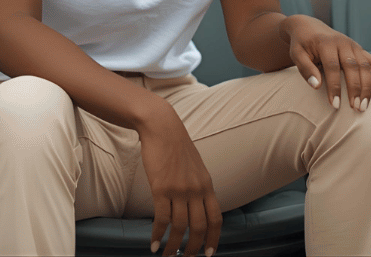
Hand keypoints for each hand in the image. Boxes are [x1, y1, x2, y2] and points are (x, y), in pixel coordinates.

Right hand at [137, 105, 221, 256]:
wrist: (161, 127)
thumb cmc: (176, 145)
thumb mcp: (196, 167)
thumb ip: (198, 186)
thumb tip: (197, 206)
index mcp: (207, 185)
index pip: (216, 218)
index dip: (214, 238)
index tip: (208, 253)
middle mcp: (196, 190)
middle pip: (199, 227)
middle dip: (193, 248)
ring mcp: (179, 190)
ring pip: (180, 227)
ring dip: (173, 246)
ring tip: (166, 256)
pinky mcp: (161, 188)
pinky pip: (162, 218)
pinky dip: (157, 234)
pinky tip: (153, 243)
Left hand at [283, 14, 370, 112]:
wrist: (308, 27)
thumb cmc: (301, 43)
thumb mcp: (296, 54)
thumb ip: (305, 69)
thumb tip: (316, 85)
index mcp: (326, 43)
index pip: (332, 67)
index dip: (335, 87)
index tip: (335, 104)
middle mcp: (342, 43)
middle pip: (353, 67)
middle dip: (356, 89)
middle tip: (356, 108)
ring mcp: (353, 45)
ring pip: (365, 66)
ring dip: (367, 86)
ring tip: (364, 105)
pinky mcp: (359, 49)